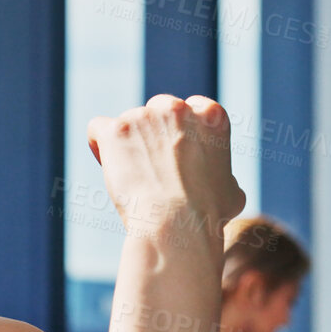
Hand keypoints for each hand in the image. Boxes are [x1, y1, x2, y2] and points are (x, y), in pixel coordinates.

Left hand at [86, 95, 244, 239]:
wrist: (176, 223)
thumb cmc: (206, 215)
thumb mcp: (232, 193)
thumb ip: (223, 175)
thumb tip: (224, 184)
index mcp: (211, 116)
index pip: (190, 108)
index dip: (180, 132)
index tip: (175, 155)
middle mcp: (177, 108)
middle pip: (157, 110)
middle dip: (153, 134)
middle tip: (153, 168)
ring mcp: (144, 116)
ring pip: (128, 123)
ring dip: (128, 145)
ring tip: (134, 178)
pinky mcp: (115, 129)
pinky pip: (97, 128)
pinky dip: (100, 146)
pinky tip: (109, 166)